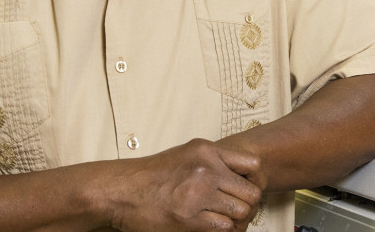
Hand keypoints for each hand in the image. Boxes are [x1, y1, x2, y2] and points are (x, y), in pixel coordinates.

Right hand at [107, 138, 262, 230]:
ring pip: (242, 212)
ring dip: (236, 221)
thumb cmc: (150, 176)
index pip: (253, 166)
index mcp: (207, 151)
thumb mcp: (185, 155)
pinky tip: (212, 228)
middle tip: (236, 213)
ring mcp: (199, 194)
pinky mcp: (190, 219)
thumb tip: (239, 177)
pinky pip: (225, 228)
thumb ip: (213, 161)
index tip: (241, 191)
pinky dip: (223, 231)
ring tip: (225, 222)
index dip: (252, 182)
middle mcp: (206, 169)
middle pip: (252, 193)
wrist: (121, 191)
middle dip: (247, 206)